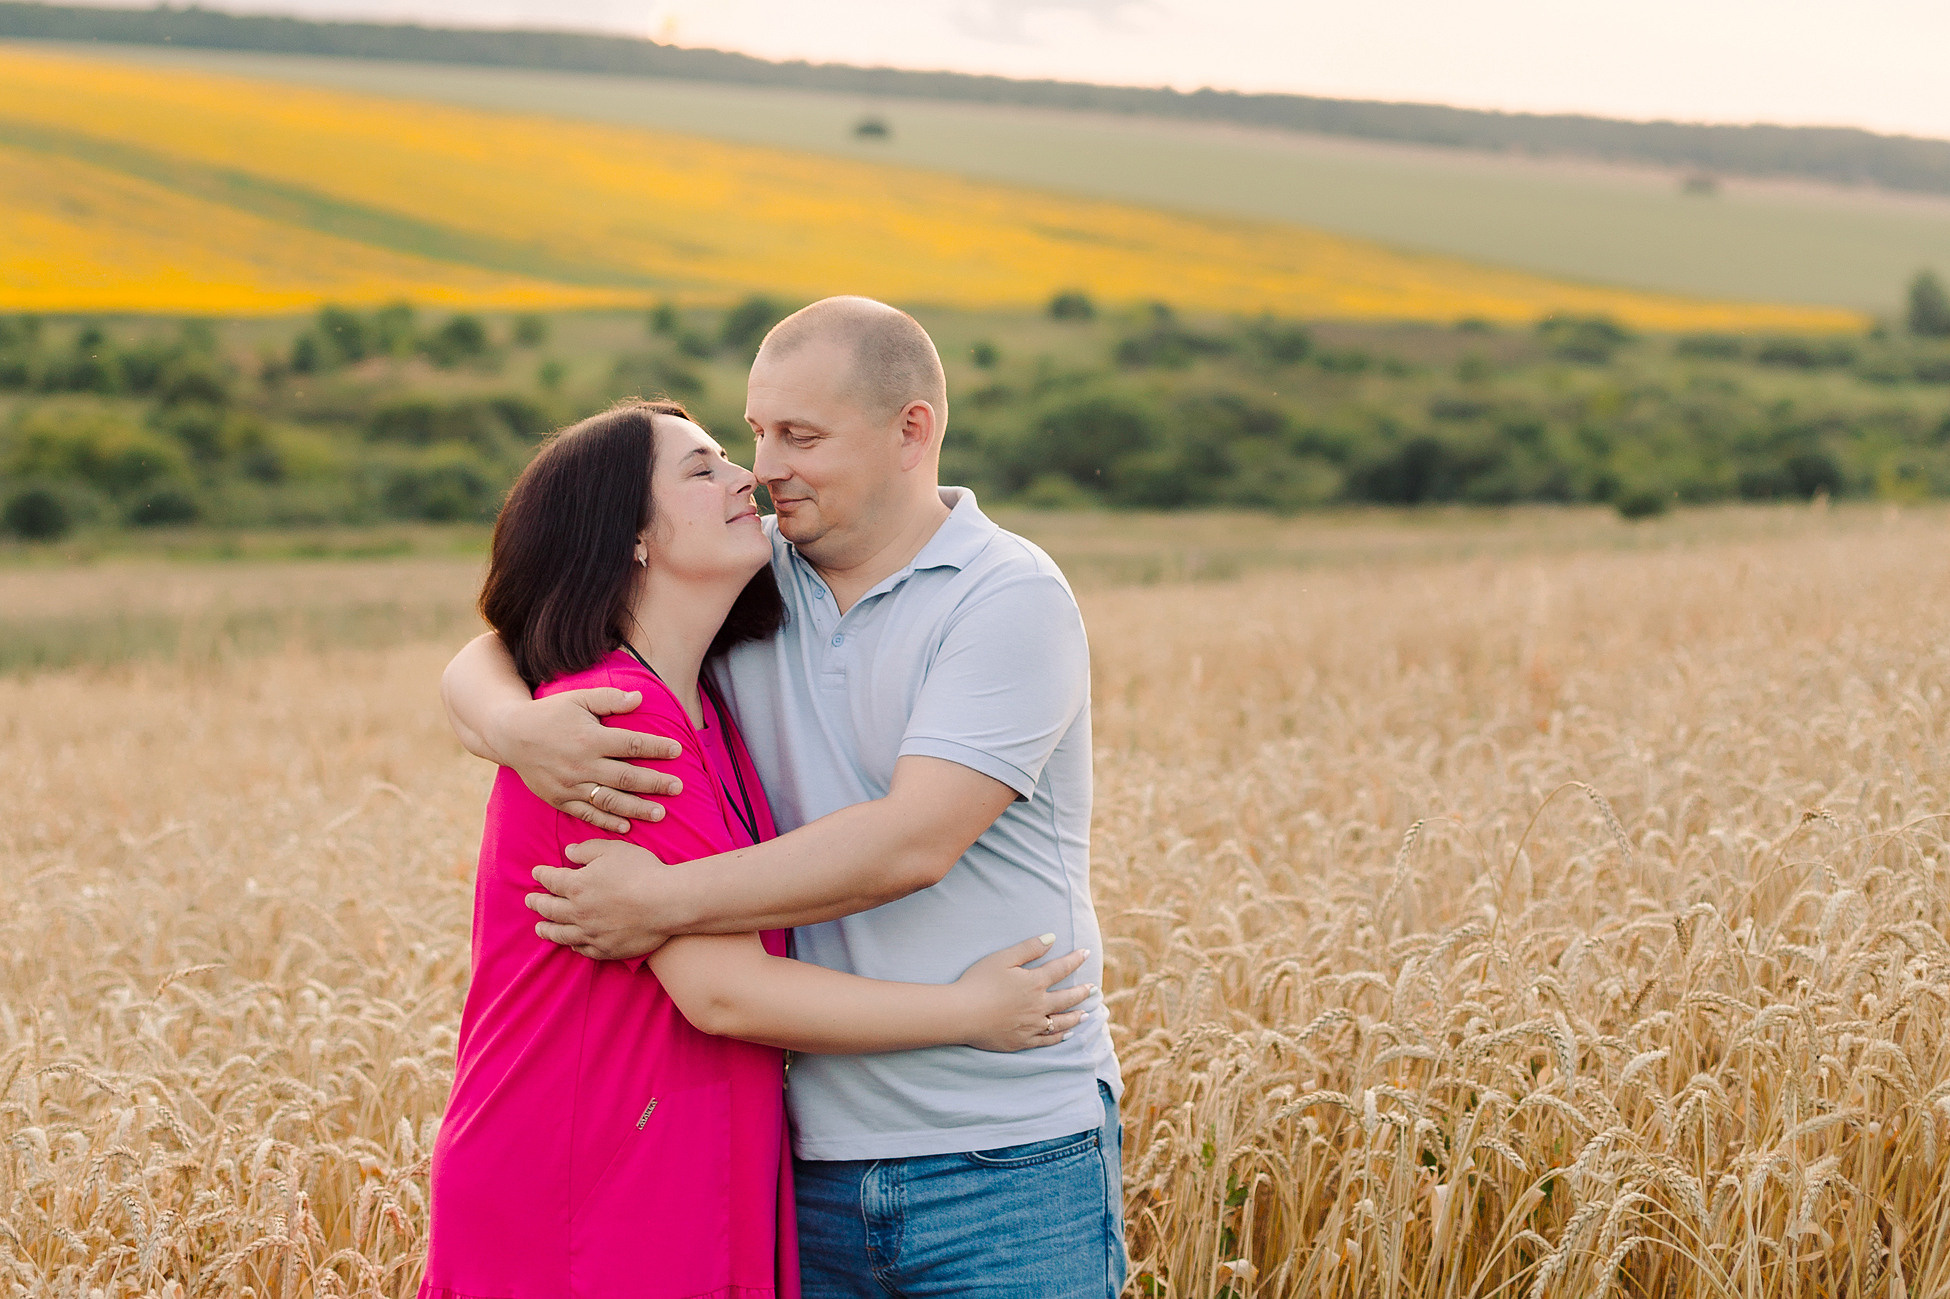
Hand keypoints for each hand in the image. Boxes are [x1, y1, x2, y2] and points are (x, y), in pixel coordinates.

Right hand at [493, 688, 683, 832]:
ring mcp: (570, 785)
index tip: (677, 750)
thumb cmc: (550, 714)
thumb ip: (609, 699)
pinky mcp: (559, 799)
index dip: (656, 748)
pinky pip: (586, 814)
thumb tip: (640, 698)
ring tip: (660, 813)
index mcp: (590, 739)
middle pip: (626, 777)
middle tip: (678, 787)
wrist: (511, 735)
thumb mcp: (578, 698)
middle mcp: (582, 764)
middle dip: (655, 783)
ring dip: (636, 808)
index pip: (632, 744)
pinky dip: (607, 822)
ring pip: (609, 800)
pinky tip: (627, 826)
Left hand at [527, 839, 685, 960]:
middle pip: (550, 909)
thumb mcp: (613, 850)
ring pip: (561, 934)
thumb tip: (568, 853)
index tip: (536, 873)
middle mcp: (578, 912)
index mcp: (577, 886)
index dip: (542, 875)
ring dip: (547, 930)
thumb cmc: (642, 872)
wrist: (666, 903)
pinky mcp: (606, 949)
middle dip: (537, 903)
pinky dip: (573, 945)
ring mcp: (591, 933)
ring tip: (539, 928)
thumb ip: (587, 850)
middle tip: (529, 901)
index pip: (551, 880)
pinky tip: (571, 944)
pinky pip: (582, 949)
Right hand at [954, 935, 1093, 1052]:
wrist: (962, 1014)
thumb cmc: (978, 982)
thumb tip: (1052, 937)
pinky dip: (1059, 1037)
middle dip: (1082, 992)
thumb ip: (1029, 948)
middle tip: (1094, 989)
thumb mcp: (1003, 958)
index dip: (1075, 960)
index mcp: (1034, 983)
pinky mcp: (1022, 1041)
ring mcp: (1031, 1026)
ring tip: (1086, 1014)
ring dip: (1076, 1016)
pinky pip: (1047, 1040)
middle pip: (1067, 998)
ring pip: (1061, 1022)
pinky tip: (1066, 1035)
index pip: (1061, 969)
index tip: (1086, 953)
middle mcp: (1038, 1005)